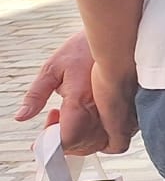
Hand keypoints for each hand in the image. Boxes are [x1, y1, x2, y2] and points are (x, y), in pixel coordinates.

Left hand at [17, 30, 128, 154]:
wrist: (114, 35)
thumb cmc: (84, 48)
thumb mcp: (52, 68)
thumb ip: (36, 95)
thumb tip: (22, 116)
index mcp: (81, 102)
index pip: (67, 138)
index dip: (51, 145)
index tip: (41, 143)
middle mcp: (102, 110)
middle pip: (82, 145)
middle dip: (64, 141)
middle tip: (53, 122)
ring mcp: (117, 111)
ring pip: (100, 143)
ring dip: (82, 139)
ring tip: (69, 117)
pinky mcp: (127, 110)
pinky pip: (117, 135)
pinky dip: (101, 136)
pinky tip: (90, 120)